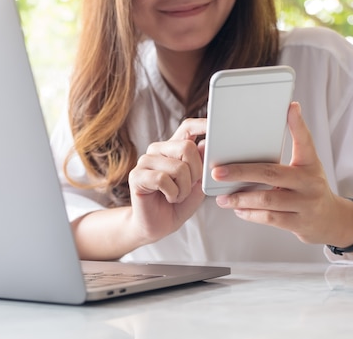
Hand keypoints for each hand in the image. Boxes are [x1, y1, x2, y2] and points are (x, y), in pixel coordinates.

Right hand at [128, 118, 207, 243]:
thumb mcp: (198, 185)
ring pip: (178, 167)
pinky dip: (173, 194)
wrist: (157, 226)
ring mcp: (145, 161)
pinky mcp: (136, 175)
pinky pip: (163, 179)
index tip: (215, 126)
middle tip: (188, 187)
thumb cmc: (177, 205)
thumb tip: (205, 144)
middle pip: (187, 147)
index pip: (188, 127)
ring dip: (184, 188)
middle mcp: (158, 150)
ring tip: (177, 196)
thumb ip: (202, 166)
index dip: (202, 125)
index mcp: (173, 148)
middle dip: (196, 172)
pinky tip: (168, 198)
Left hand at [212, 102, 352, 244]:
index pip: (305, 141)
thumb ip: (287, 153)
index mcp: (310, 163)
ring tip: (222, 198)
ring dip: (240, 198)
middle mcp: (310, 182)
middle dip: (240, 172)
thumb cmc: (309, 188)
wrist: (332, 220)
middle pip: (271, 174)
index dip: (298, 123)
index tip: (290, 107)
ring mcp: (306, 204)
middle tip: (217, 172)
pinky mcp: (300, 223)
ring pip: (267, 200)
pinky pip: (269, 218)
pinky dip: (250, 214)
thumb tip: (260, 134)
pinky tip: (237, 209)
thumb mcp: (305, 167)